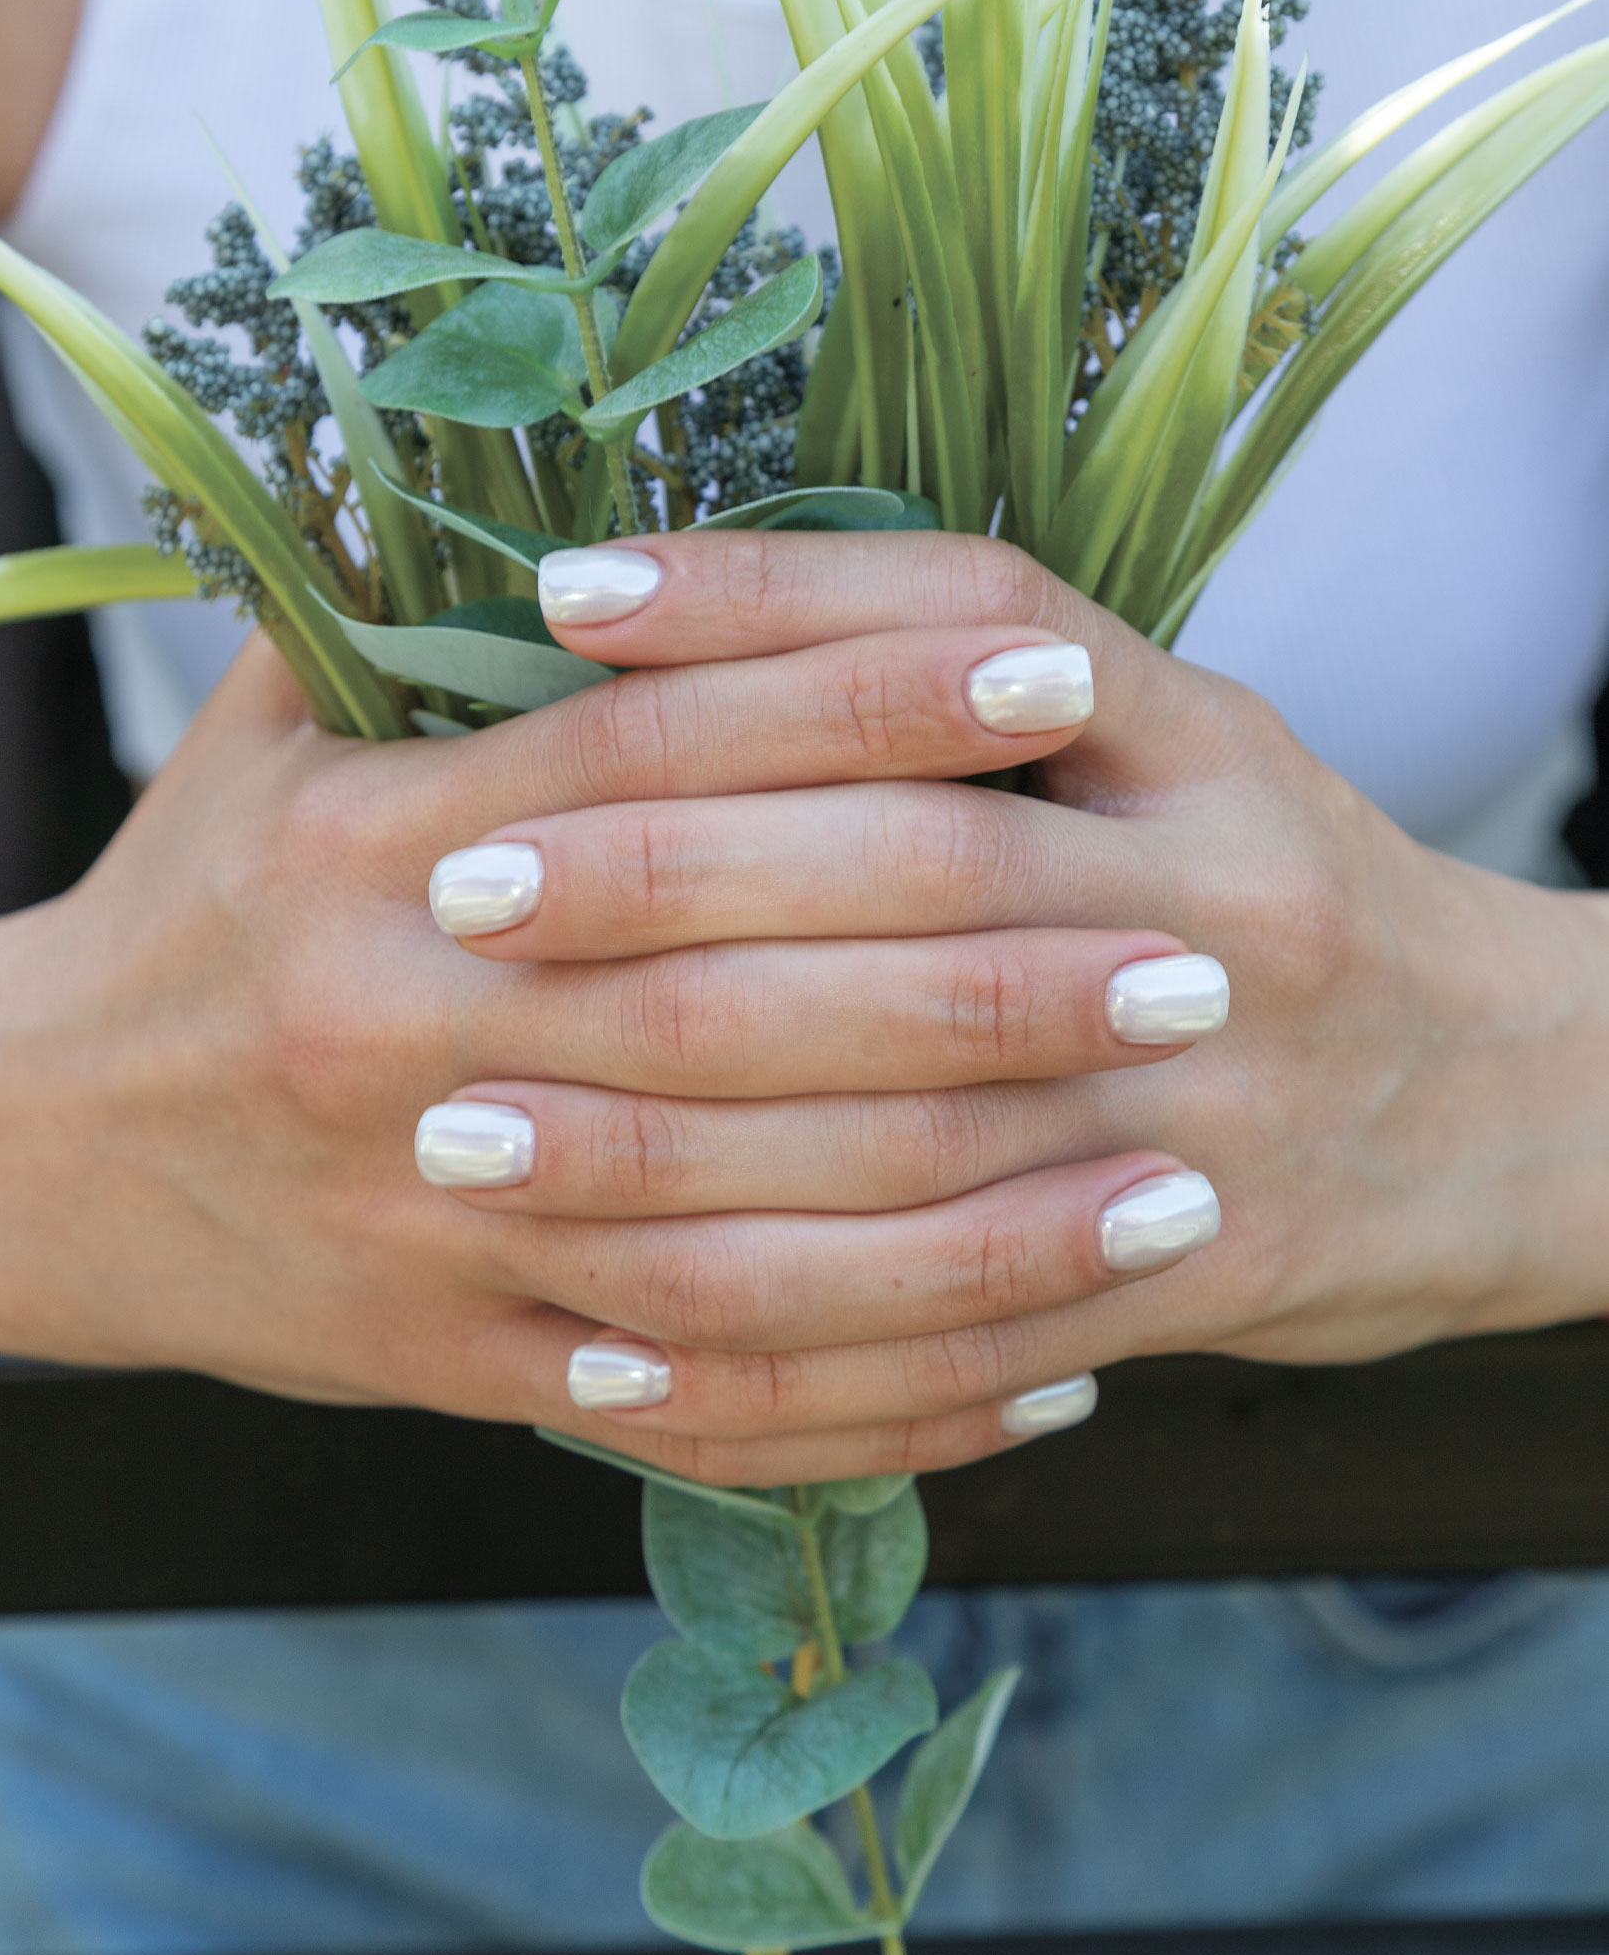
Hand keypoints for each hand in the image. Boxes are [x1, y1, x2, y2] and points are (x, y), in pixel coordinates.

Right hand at [0, 574, 1173, 1456]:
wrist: (19, 1151)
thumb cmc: (184, 909)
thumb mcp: (268, 732)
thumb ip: (427, 623)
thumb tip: (624, 507)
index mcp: (371, 847)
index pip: (663, 754)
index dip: (867, 698)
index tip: (1056, 670)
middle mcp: (409, 1034)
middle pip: (747, 1002)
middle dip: (991, 980)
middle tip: (1194, 961)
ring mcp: (436, 1222)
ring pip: (756, 1234)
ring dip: (987, 1219)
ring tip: (1178, 1183)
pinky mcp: (456, 1366)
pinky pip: (698, 1399)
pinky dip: (878, 1398)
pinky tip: (1041, 1373)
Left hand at [420, 530, 1608, 1481]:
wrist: (1514, 1105)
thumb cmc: (1279, 888)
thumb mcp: (1180, 742)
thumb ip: (971, 686)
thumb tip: (671, 637)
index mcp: (1202, 752)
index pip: (964, 634)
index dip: (761, 609)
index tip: (563, 598)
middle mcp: (1213, 919)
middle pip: (913, 880)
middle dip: (667, 883)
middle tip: (453, 892)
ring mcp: (1205, 1115)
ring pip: (909, 1138)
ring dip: (668, 1145)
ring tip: (466, 1135)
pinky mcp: (1187, 1283)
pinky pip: (945, 1338)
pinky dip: (770, 1356)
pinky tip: (606, 1351)